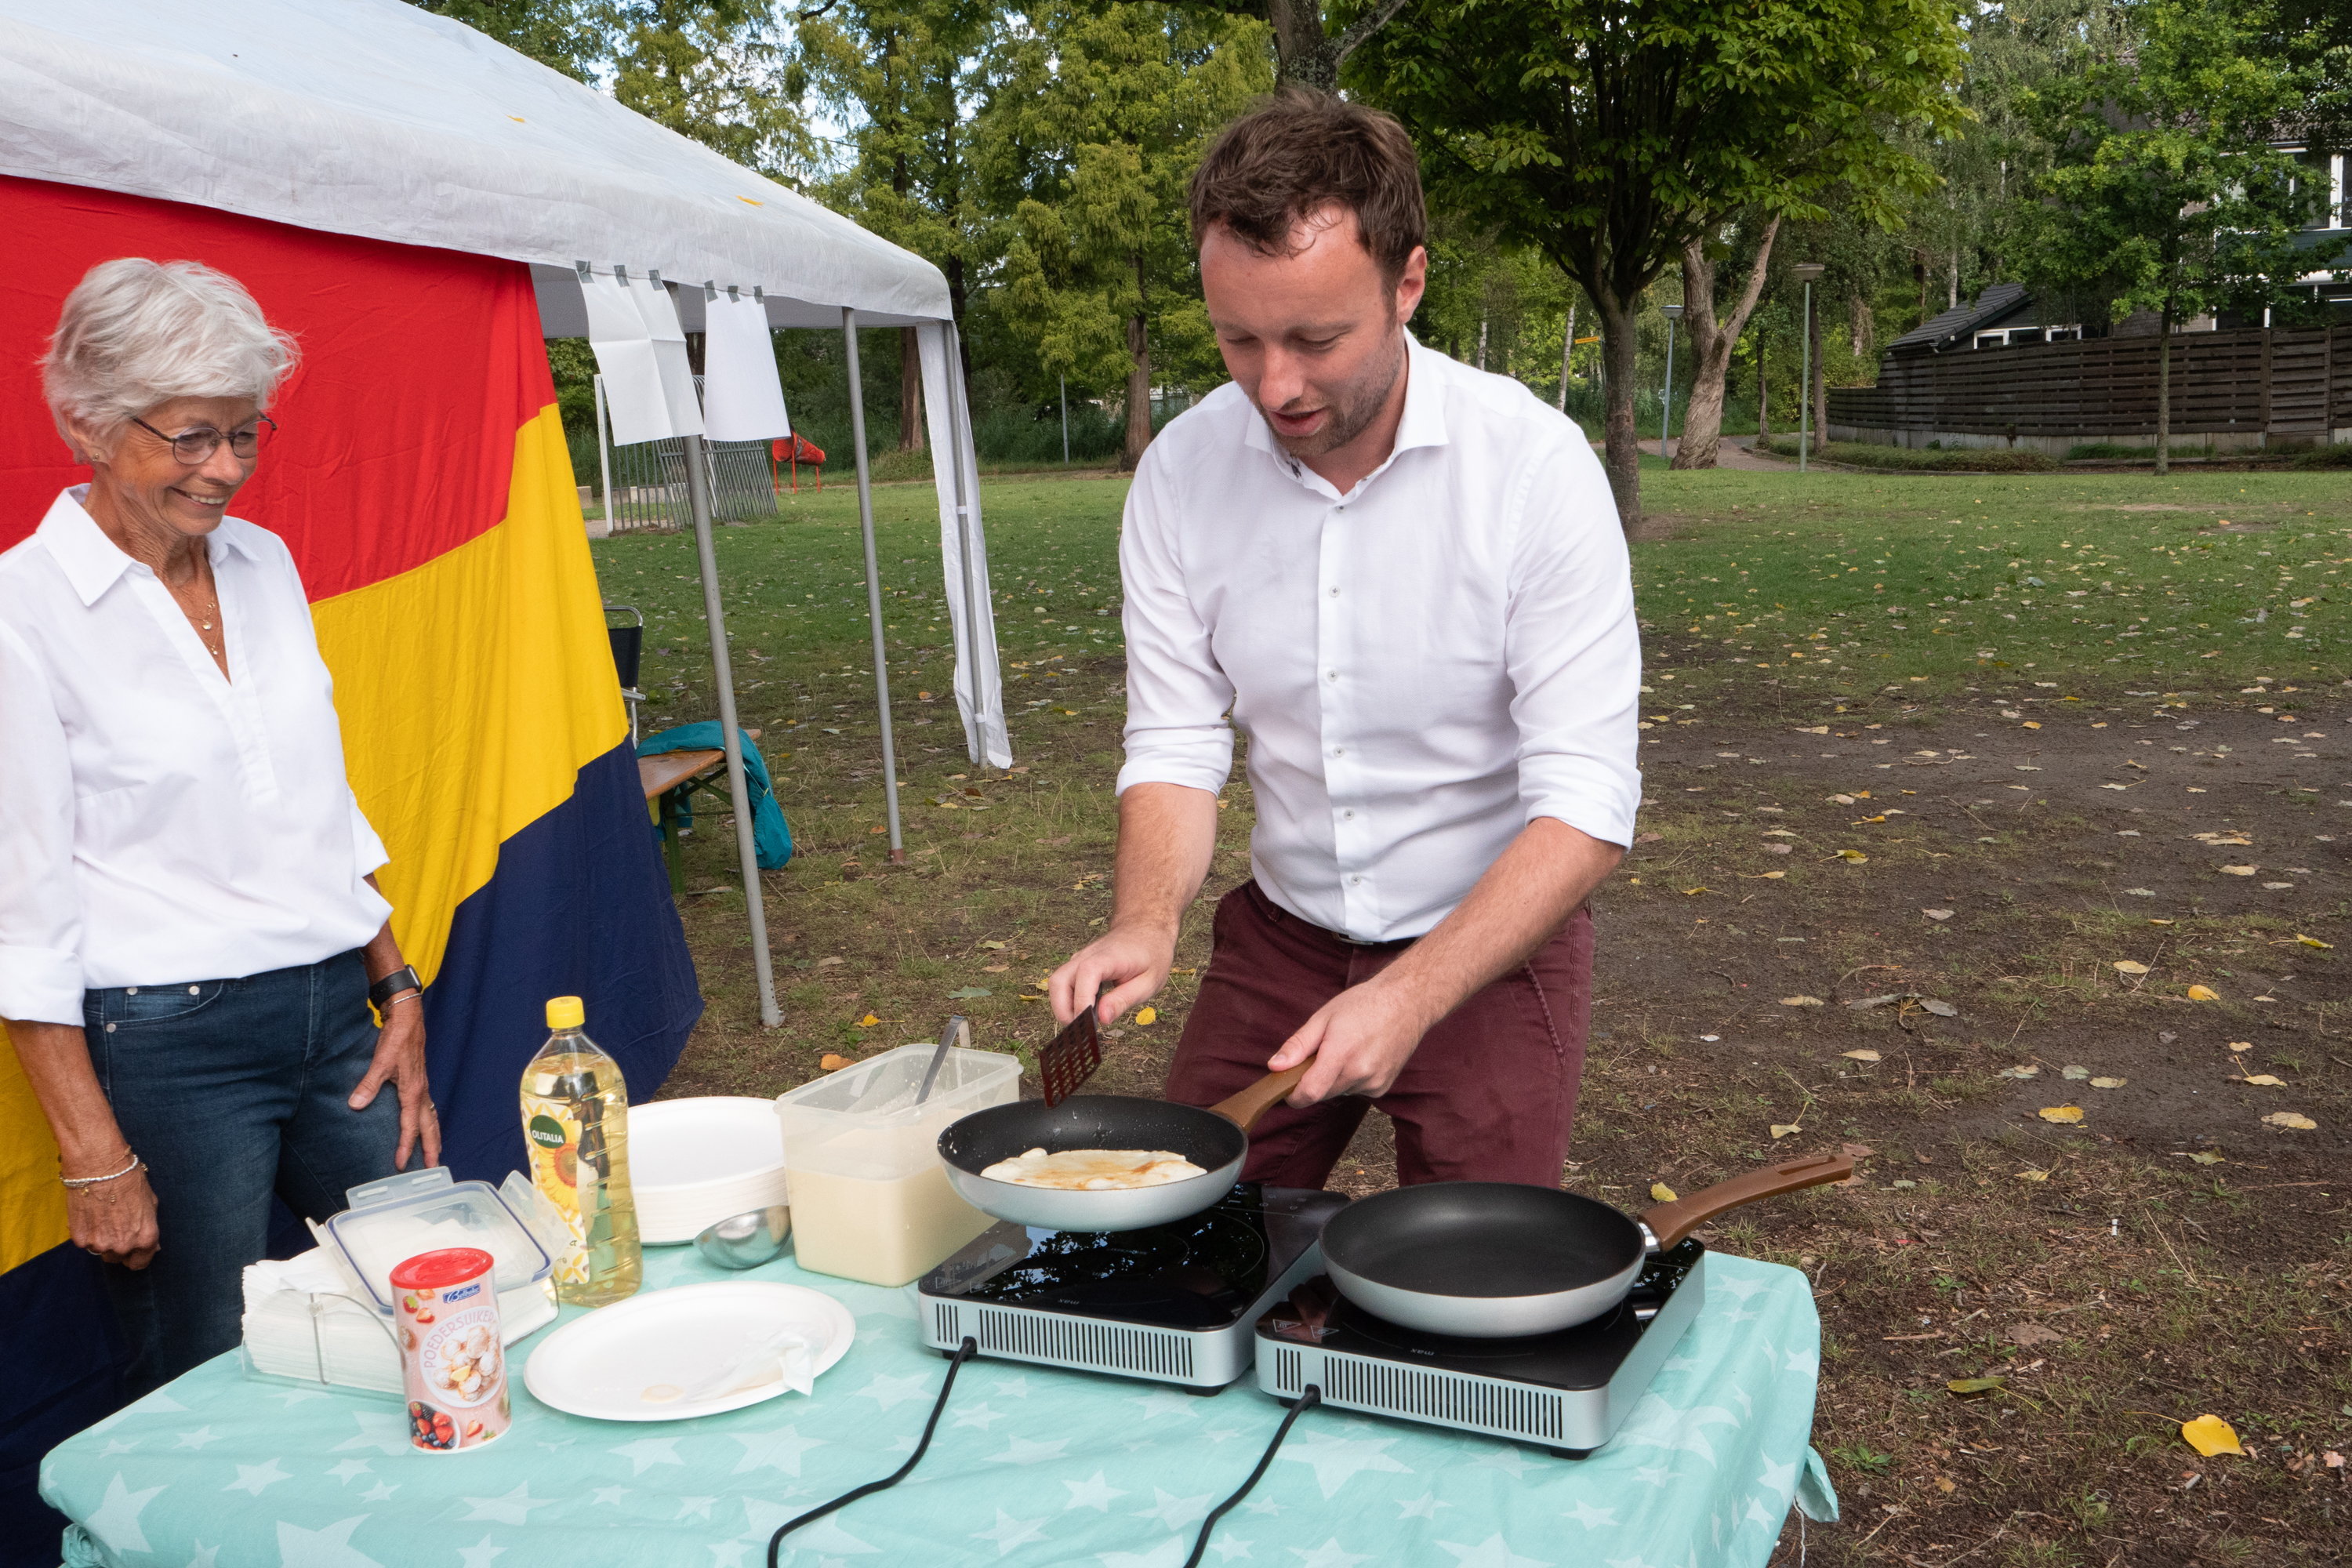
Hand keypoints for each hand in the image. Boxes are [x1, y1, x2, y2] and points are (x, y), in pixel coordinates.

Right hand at [68, 1161, 159, 1269]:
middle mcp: (123, 1245)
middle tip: (116, 1226)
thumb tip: (153, 1246)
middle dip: (119, 1247)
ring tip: (103, 1217)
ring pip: (101, 1251)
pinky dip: (87, 1233)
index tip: (133, 1251)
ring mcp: (99, 1244)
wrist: (99, 1168)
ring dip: (102, 1240)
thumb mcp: (150, 1203)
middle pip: (119, 1258)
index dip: (137, 1257)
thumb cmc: (128, 1180)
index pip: (140, 1263)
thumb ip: (149, 1227)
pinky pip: (85, 1242)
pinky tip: (91, 1214)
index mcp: (145, 1238)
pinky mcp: (79, 1239)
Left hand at [349, 999, 438, 1170]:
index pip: (411, 1126)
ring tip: (434, 1152)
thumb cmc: (397, 1038)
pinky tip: (423, 1125)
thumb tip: (355, 1105)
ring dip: (433, 1137)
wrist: (407, 1018)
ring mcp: (422, 1087)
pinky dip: (428, 1122)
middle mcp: (421, 1092)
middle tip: (433, 1169)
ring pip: (431, 1118)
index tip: (401, 1164)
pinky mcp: (419, 1081)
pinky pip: (427, 1108)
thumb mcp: (380, 1061)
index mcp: (413, 1091)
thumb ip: (369, 1084)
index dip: (406, 1146)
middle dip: (432, 1148)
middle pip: (430, 1127)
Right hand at [1049, 921, 1174, 1026]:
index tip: (1088, 1024)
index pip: (1085, 975)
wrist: (1146, 929)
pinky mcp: (1078, 965)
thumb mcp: (1149, 982)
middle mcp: (1087, 956)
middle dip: (1063, 1009)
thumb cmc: (1150, 955)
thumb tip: (1102, 1018)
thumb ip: (1124, 999)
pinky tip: (1086, 1012)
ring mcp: (1079, 959)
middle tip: (1081, 1029)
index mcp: (1108, 957)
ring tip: (1083, 1022)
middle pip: (1058, 981)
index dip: (1082, 1001)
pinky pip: (1064, 983)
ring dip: (1063, 1006)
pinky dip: (1069, 1000)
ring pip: (1056, 983)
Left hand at [1267, 974, 1434, 1105]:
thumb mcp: (1324, 1017)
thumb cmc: (1365, 1004)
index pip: (1310, 1093)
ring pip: (1339, 1091)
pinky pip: (1356, 1090)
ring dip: (1333, 1079)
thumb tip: (1274, 1066)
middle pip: (1322, 1093)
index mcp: (1341, 1053)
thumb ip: (1298, 1045)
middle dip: (1313, 1079)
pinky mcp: (1383, 1087)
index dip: (1293, 1096)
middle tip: (1320, 1053)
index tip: (1287, 1088)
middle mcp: (1360, 1072)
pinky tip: (1362, 1056)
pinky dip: (1352, 1079)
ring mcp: (1374, 1082)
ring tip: (1346, 1049)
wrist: (1407, 1003)